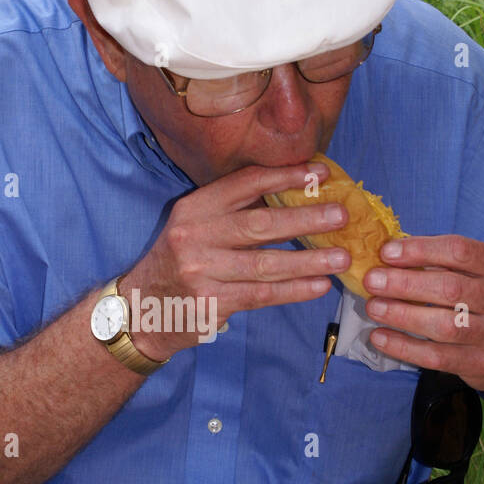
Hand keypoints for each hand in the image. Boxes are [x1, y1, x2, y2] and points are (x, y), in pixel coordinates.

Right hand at [119, 160, 350, 359]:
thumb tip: (297, 196)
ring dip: (308, 261)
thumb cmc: (181, 262)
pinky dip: (294, 290)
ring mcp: (201, 272)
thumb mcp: (195, 227)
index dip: (286, 177)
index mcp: (194, 208)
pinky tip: (319, 285)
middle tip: (341, 215)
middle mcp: (194, 236)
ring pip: (265, 264)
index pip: (245, 184)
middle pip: (259, 224)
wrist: (142, 309)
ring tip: (341, 257)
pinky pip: (261, 295)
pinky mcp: (211, 304)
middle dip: (305, 218)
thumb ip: (235, 211)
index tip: (321, 174)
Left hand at [363, 235, 483, 390]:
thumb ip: (446, 264)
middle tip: (372, 280)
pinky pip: (436, 357)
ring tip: (373, 307)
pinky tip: (380, 337)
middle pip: (449, 288)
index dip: (419, 250)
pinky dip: (404, 347)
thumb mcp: (483, 275)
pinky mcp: (482, 364)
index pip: (459, 251)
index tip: (387, 253)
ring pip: (443, 325)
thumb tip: (391, 256)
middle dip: (404, 283)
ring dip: (401, 314)